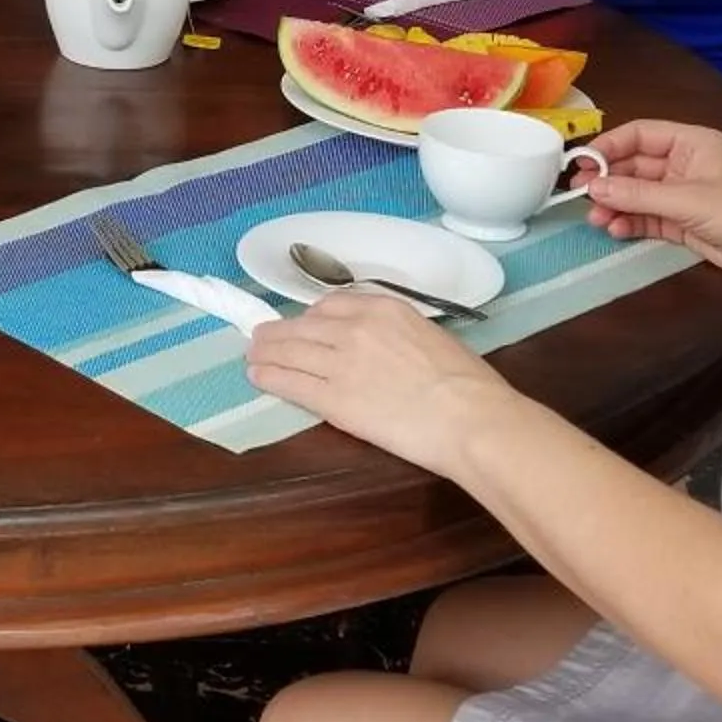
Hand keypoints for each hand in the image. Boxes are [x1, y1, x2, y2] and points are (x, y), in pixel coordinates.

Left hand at [245, 293, 512, 475]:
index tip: (304, 326)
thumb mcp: (432, 337)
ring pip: (291, 351)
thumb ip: (398, 335)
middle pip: (303, 326)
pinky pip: (292, 382)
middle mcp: (355, 328)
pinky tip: (257, 376)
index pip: (331, 306)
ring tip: (252, 355)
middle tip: (261, 337)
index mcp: (384, 309)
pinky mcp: (333, 398)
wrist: (469, 416)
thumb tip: (385, 348)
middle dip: (279, 332)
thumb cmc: (467, 383)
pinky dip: (270, 377)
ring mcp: (340, 362)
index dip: (311, 318)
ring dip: (266, 352)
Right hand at [583, 118, 721, 289]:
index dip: (609, 146)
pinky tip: (615, 229)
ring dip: (615, 204)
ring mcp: (682, 193)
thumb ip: (638, 195)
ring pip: (637, 193)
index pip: (640, 134)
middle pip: (634, 165)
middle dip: (608, 180)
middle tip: (578, 194)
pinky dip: (630, 221)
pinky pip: (647, 216)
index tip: (581, 164)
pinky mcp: (682, 221)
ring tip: (595, 219)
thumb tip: (592, 188)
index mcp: (692, 143)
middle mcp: (684, 163)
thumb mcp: (688, 200)